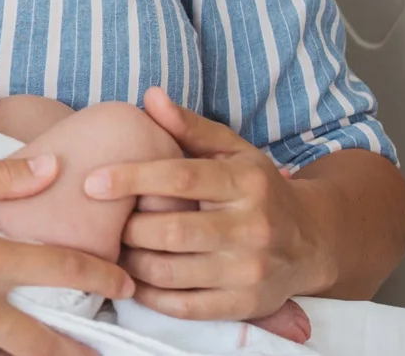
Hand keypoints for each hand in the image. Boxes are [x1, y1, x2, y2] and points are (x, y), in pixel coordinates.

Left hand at [83, 88, 330, 320]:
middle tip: (105, 221)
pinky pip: (183, 306)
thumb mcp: (234, 151)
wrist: (313, 241)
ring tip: (114, 247)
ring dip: (130, 261)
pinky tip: (133, 278)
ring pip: (170, 272)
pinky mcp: (244, 305)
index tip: (92, 181)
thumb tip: (150, 97)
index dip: (131, 178)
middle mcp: (251, 228)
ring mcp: (249, 271)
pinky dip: (148, 295)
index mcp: (246, 182)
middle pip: (171, 231)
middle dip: (127, 227)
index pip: (180, 178)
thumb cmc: (259, 189)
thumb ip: (190, 127)